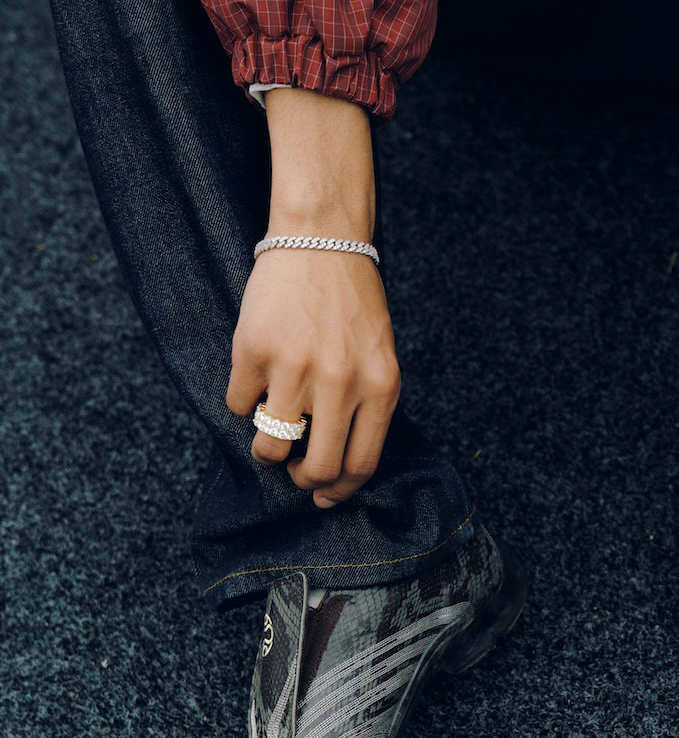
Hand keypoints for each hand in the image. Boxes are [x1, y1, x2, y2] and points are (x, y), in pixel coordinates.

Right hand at [227, 248, 400, 507]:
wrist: (321, 240)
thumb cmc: (352, 304)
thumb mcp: (379, 359)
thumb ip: (367, 409)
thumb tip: (337, 469)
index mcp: (380, 387)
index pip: (360, 464)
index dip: (338, 491)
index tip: (323, 497)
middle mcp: (340, 383)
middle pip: (316, 468)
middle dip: (302, 480)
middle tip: (294, 470)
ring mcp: (295, 367)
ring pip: (269, 445)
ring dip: (266, 447)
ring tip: (271, 422)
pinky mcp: (253, 351)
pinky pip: (238, 404)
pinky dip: (244, 399)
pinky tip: (258, 374)